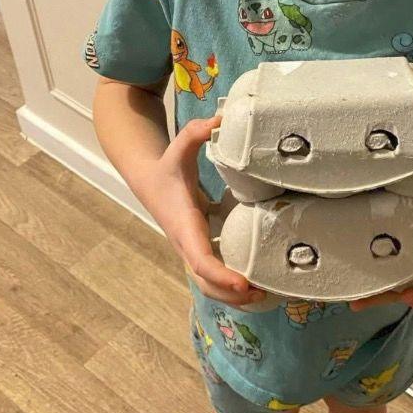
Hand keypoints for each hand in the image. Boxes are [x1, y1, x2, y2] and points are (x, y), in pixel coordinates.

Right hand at [142, 114, 264, 307]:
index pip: (200, 259)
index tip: (243, 282)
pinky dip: (231, 283)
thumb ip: (195, 132)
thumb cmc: (166, 167)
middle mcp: (187, 243)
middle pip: (205, 282)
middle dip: (230, 294)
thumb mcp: (178, 147)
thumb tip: (219, 117)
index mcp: (185, 225)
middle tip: (261, 293)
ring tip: (265, 294)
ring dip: (232, 295)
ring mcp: (192, 249)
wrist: (147, 180)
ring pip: (208, 284)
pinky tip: (257, 283)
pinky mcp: (199, 248)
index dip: (221, 274)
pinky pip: (213, 273)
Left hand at [349, 199, 412, 311]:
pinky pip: (375, 279)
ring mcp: (401, 273)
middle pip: (402, 297)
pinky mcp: (385, 265)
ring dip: (369, 296)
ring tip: (350, 297)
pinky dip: (361, 282)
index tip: (408, 295)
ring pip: (386, 291)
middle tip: (362, 300)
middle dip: (383, 300)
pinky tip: (344, 278)